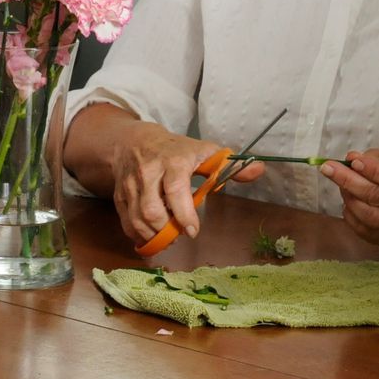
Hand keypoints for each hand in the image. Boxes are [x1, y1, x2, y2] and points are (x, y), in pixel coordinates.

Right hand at [108, 120, 265, 245]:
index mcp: (173, 160)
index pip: (175, 189)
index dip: (184, 213)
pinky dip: (138, 235)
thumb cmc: (176, 149)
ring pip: (137, 219)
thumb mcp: (204, 152)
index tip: (193, 230)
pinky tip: (152, 236)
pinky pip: (126, 222)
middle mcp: (148, 172)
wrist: (134, 140)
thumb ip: (230, 165)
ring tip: (168, 237)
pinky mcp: (120, 195)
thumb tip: (258, 169)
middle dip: (168, 230)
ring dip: (154, 236)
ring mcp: (131, 185)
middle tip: (180, 235)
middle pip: (152, 209)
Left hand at [319, 149, 378, 245]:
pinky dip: (351, 218)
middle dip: (350, 181)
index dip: (374, 171)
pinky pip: (365, 232)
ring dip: (350, 199)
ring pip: (371, 217)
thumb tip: (351, 158)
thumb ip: (373, 158)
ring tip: (340, 186)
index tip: (353, 161)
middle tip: (329, 169)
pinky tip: (346, 205)